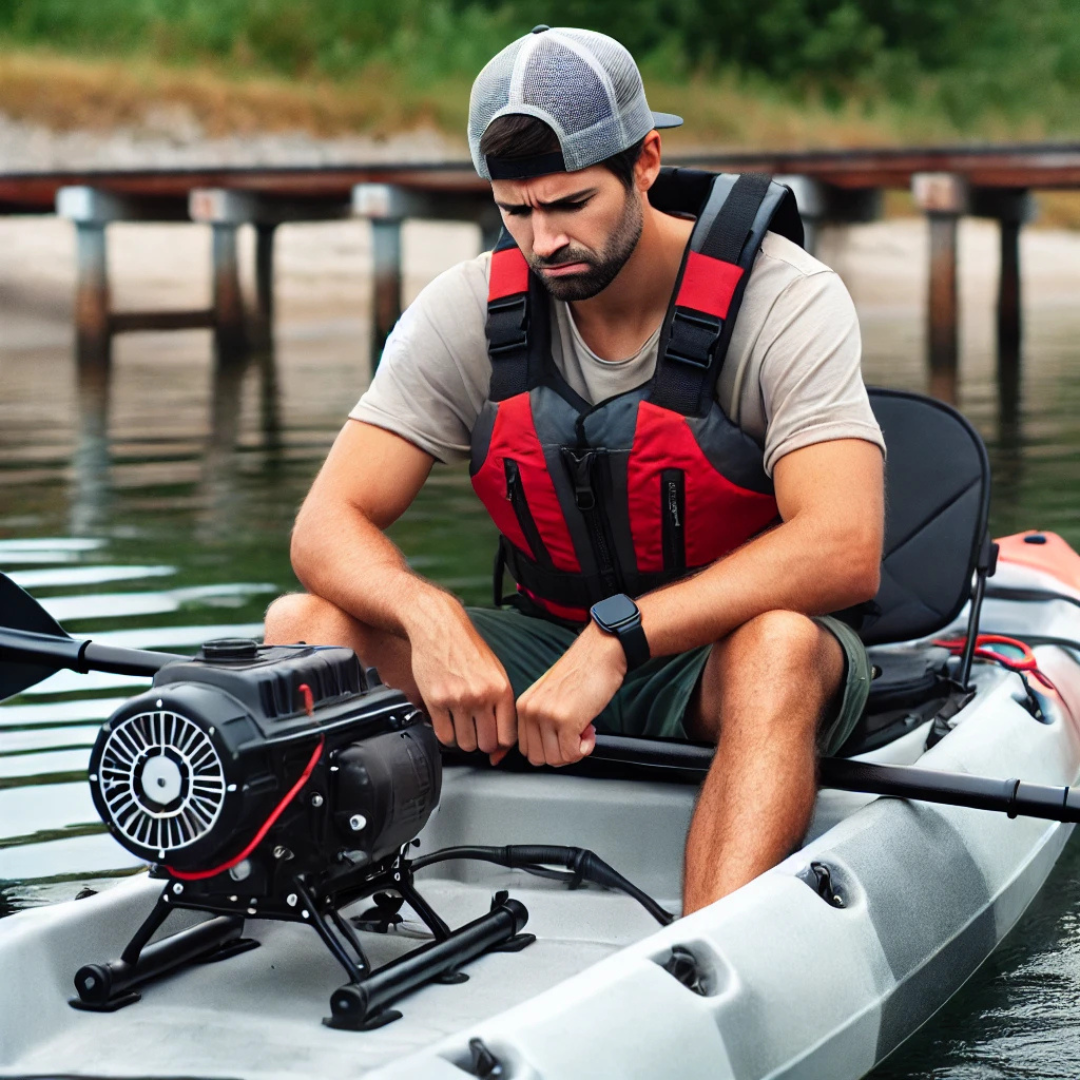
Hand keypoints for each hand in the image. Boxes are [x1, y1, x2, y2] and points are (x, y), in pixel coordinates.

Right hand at [405, 593, 515, 763]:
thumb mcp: (496, 673)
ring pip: (464, 744)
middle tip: (476, 731)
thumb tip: (501, 746)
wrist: (440, 628)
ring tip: (461, 723)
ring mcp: (457, 699)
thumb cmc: (468, 649)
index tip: (495, 739)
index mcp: (501, 689)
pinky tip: (448, 720)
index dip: (501, 744)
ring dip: (463, 738)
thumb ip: (502, 706)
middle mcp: (481, 696)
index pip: (507, 737)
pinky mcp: (435, 700)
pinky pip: (444, 736)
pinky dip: (446, 734)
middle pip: (486, 744)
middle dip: (481, 742)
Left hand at [516, 624, 626, 766]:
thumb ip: (542, 719)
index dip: (549, 749)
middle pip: (538, 758)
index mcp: (523, 705)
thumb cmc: (582, 673)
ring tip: (584, 730)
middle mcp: (530, 710)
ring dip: (574, 751)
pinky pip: (572, 754)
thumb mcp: (550, 696)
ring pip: (555, 759)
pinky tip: (590, 730)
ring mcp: (547, 715)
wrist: (600, 653)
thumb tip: (547, 747)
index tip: (564, 737)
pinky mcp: (566, 720)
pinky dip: (585, 749)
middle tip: (576, 736)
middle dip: (561, 753)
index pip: (526, 748)